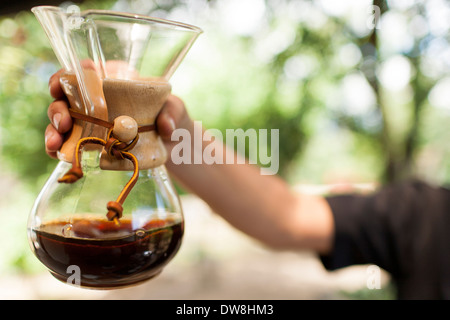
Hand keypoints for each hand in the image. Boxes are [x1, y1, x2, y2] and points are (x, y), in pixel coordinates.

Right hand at [45, 70, 191, 158]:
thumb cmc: (171, 118)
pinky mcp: (91, 144)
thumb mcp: (176, 110)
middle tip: (63, 122)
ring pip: (62, 122)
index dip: (67, 75)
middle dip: (57, 108)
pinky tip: (56, 153)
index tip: (61, 83)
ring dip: (53, 131)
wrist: (173, 147)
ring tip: (56, 142)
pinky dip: (59, 149)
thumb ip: (173, 112)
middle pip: (66, 98)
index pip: (84, 72)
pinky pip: (69, 145)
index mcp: (114, 82)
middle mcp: (97, 101)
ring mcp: (91, 123)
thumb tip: (165, 125)